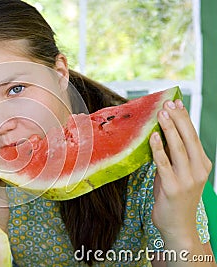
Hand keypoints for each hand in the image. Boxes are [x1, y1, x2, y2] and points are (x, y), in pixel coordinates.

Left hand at [149, 99, 211, 248]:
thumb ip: (171, 156)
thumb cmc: (174, 198)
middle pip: (188, 139)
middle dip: (178, 119)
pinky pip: (164, 164)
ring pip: (179, 148)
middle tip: (167, 104)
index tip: (176, 102)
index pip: (193, 136)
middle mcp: (198, 170)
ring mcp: (187, 179)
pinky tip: (154, 137)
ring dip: (169, 129)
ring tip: (162, 114)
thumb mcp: (176, 173)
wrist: (178, 226)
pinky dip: (159, 149)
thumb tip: (160, 134)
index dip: (185, 118)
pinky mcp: (173, 188)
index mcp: (202, 164)